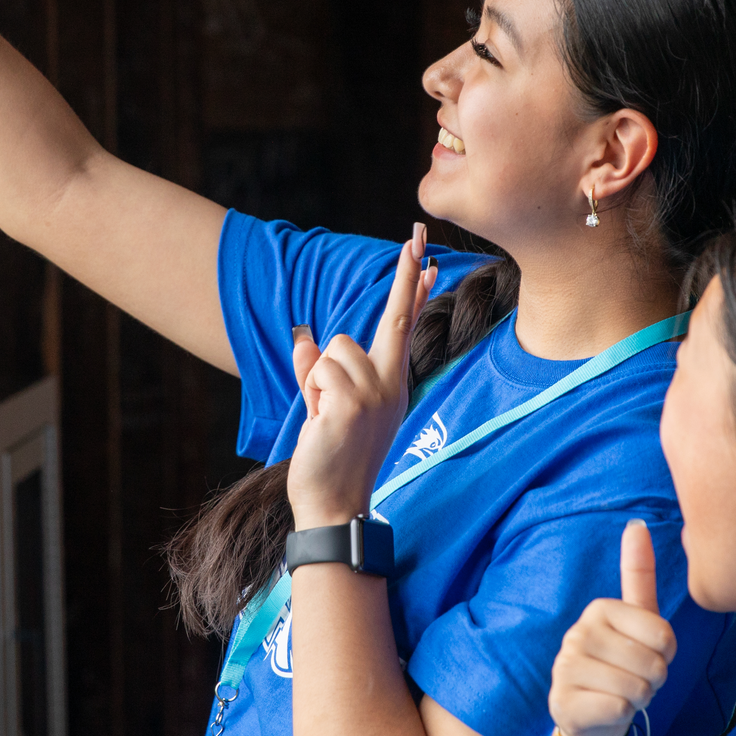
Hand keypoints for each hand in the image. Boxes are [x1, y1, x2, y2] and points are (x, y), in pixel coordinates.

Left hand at [285, 226, 436, 530]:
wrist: (334, 504)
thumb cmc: (331, 458)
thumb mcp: (327, 407)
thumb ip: (320, 373)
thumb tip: (307, 338)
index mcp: (392, 384)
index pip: (405, 327)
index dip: (414, 291)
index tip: (428, 258)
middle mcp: (391, 384)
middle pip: (396, 318)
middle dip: (406, 274)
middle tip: (418, 232)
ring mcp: (376, 392)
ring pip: (334, 349)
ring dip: (318, 379)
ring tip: (324, 415)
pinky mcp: (352, 402)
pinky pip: (318, 371)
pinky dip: (310, 393)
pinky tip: (321, 422)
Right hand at [548, 523, 677, 735]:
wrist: (592, 715)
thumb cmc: (623, 663)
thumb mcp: (637, 621)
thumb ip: (639, 574)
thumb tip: (636, 523)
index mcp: (600, 608)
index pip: (663, 635)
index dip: (666, 654)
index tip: (646, 654)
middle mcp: (578, 633)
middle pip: (652, 664)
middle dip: (653, 680)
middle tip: (633, 679)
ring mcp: (565, 668)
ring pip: (637, 688)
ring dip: (639, 699)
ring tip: (621, 693)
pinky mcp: (563, 702)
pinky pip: (619, 709)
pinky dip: (622, 715)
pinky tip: (607, 710)